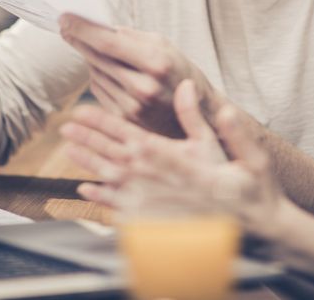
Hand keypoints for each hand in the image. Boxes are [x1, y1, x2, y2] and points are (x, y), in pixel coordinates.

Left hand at [58, 14, 224, 137]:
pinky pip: (99, 91)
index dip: (83, 29)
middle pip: (97, 58)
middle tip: (65, 25)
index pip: (109, 43)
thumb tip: (99, 27)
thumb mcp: (165, 46)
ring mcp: (133, 106)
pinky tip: (105, 68)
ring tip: (91, 45)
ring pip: (95, 74)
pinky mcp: (125, 119)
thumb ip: (132, 37)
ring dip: (89, 57)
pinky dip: (97, 76)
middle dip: (78, 39)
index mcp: (156, 63)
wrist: (197, 114)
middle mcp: (143, 87)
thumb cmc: (181, 72)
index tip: (65, 17)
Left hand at [61, 80, 285, 236]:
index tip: (80, 111)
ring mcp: (144, 201)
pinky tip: (85, 189)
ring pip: (107, 178)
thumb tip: (184, 85)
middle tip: (65, 126)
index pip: (123, 132)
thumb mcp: (220, 142)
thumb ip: (197, 115)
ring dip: (86, 162)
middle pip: (108, 153)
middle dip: (85, 138)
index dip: (99, 121)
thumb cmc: (238, 184)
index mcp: (163, 154)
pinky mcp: (147, 221)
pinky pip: (115, 206)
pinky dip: (98, 196)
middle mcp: (148, 177)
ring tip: (69, 149)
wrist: (248, 227)